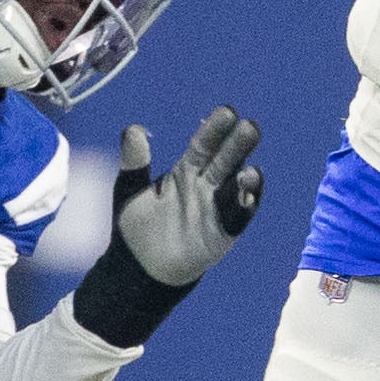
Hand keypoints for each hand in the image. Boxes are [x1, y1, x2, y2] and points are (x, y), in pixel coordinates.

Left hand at [108, 108, 264, 289]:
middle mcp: (206, 185)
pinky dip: (245, 207)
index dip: (214, 129)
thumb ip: (134, 162)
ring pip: (237, 187)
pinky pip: (238, 217)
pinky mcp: (224, 232)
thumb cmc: (135, 228)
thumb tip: (133, 130)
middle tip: (250, 127)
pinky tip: (248, 196)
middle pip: (226, 160)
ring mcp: (217, 208)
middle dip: (239, 145)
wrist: (140, 268)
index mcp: (186, 171)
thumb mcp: (129, 191)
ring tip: (250, 171)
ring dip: (247, 178)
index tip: (227, 112)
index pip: (203, 144)